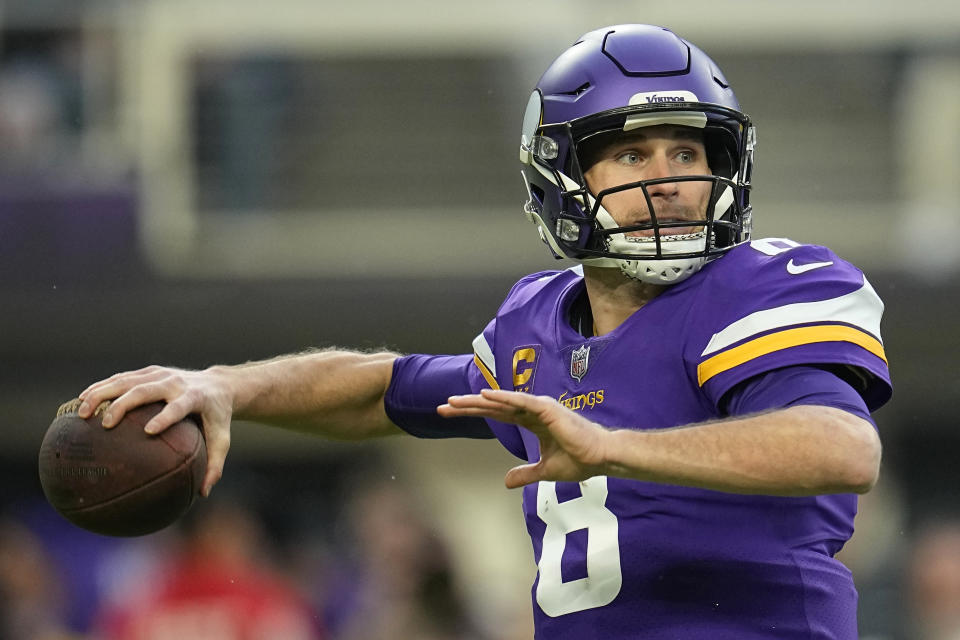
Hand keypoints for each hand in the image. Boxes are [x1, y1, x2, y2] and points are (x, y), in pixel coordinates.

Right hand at [78, 365, 232, 496]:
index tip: (149, 431)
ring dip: (102, 393)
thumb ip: (215, 466)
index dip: (165, 417)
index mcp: (195, 398)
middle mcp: (176, 383)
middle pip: (146, 389)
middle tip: (104, 424)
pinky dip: (101, 387)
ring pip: (127, 380)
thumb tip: (202, 494)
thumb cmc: (218, 418)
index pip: (178, 407)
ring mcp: (161, 374)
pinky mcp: (150, 371)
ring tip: (82, 412)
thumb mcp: (222, 440)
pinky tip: (81, 400)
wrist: (218, 384)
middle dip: (123, 404)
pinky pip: (122, 378)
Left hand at [438, 388, 611, 487]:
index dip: (472, 413)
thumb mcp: (544, 471)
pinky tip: (485, 396)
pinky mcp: (547, 409)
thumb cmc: (578, 461)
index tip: (450, 413)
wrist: (600, 459)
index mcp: (531, 421)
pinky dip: (503, 398)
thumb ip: (525, 474)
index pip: (495, 415)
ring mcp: (539, 408)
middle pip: (492, 406)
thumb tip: (506, 482)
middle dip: (466, 406)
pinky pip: (521, 403)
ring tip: (454, 401)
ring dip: (477, 401)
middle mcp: (532, 411)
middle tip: (442, 406)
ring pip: (502, 402)